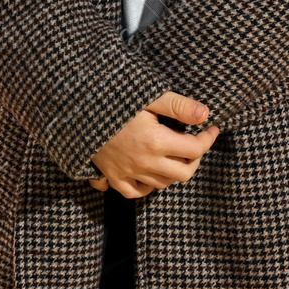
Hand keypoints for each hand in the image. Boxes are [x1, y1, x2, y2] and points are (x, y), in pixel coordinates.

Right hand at [90, 92, 218, 198]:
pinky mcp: (113, 176)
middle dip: (195, 158)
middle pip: (184, 173)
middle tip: (194, 143)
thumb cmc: (114, 98)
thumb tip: (205, 114)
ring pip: (163, 184)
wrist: (76, 110)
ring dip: (174, 171)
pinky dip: (148, 186)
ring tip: (174, 154)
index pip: (195, 149)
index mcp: (156, 141)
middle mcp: (145, 162)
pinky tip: (151, 172)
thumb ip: (179, 106)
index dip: (208, 139)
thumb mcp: (149, 96)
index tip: (212, 129)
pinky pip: (136, 192)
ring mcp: (128, 172)